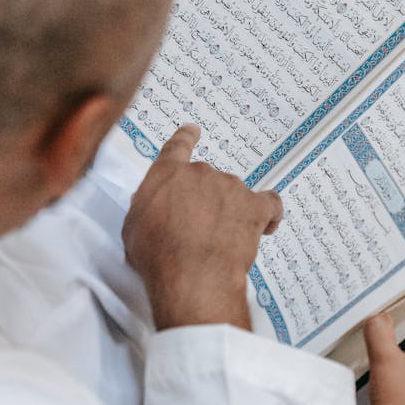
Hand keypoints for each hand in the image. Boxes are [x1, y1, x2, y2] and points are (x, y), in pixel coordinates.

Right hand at [122, 124, 282, 330]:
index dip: (186, 138)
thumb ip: (145, 209)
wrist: (191, 274)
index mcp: (168, 173)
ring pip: (234, 194)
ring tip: (222, 240)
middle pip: (206, 179)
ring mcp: (231, 188)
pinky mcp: (255, 208)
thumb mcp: (134, 229)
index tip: (193, 131)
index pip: (178, 146)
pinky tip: (266, 227)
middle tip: (197, 228)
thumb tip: (152, 206)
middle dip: (203, 200)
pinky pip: (270, 205)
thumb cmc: (157, 255)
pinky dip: (269, 215)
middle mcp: (202, 173)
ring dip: (230, 210)